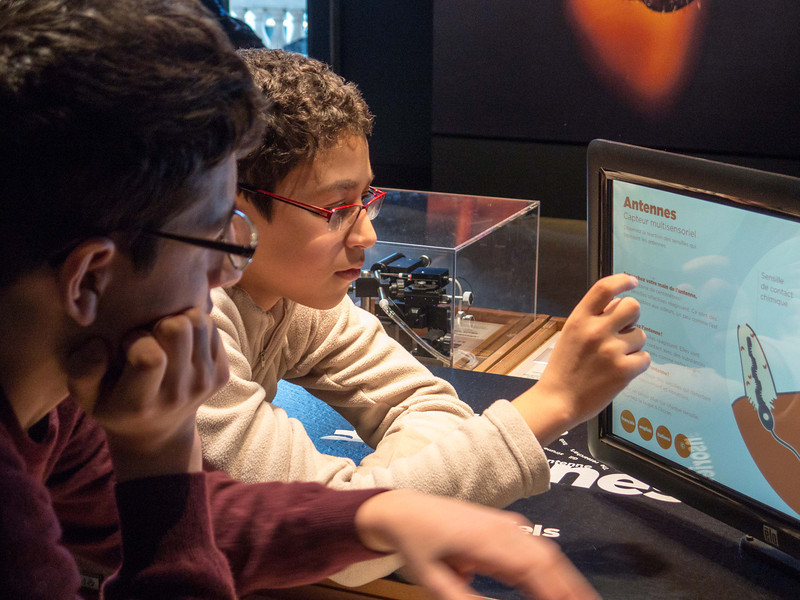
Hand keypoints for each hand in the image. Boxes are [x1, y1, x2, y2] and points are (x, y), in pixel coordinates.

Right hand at [67, 307, 228, 479]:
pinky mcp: (222, 374)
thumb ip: (82, 370)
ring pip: (200, 321)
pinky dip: (196, 329)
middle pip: (179, 328)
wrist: (159, 433)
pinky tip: (180, 345)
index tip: (126, 345)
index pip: (151, 357)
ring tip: (164, 339)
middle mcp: (179, 394)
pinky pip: (212, 328)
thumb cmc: (115, 406)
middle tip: (149, 337)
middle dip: (159, 322)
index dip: (136, 339)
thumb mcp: (86, 396)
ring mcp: (206, 384)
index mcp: (142, 402)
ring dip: (179, 321)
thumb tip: (101, 344)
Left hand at [356, 490, 599, 599]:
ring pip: (547, 553)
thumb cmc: (416, 544)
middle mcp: (503, 528)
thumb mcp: (433, 580)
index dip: (557, 591)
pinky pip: (538, 549)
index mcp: (486, 539)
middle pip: (548, 559)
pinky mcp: (507, 527)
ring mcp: (507, 525)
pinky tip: (560, 588)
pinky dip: (554, 569)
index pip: (534, 568)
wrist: (405, 510)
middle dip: (571, 588)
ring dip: (566, 579)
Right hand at [513, 273, 649, 444]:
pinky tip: (621, 371)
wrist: (558, 401)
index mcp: (579, 319)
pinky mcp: (624, 370)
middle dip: (632, 316)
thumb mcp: (570, 335)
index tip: (632, 282)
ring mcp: (611, 350)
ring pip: (641, 335)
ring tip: (615, 358)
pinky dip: (636, 364)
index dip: (622, 281)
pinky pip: (645, 358)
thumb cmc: (564, 368)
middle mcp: (596, 330)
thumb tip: (619, 307)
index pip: (604, 289)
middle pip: (632, 307)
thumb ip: (591, 320)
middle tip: (624, 329)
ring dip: (633, 345)